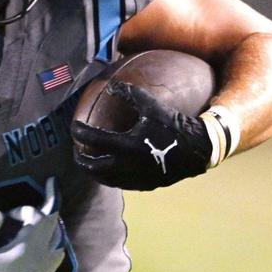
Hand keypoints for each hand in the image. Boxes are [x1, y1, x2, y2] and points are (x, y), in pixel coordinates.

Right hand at [0, 177, 65, 271]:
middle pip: (54, 224)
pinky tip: (44, 233)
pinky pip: (58, 250)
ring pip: (59, 236)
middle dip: (50, 206)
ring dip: (51, 222)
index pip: (37, 218)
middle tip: (51, 186)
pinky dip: (54, 237)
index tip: (7, 215)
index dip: (22, 210)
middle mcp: (41, 258)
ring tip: (43, 212)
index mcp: (25, 250)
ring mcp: (46, 268)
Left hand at [71, 81, 210, 190]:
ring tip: (88, 162)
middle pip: (94, 167)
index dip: (80, 132)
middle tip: (76, 150)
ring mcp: (135, 178)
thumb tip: (110, 86)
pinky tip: (108, 171)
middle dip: (80, 159)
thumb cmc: (173, 125)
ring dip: (93, 171)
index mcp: (127, 145)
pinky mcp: (144, 185)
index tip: (74, 127)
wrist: (198, 149)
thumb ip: (129, 94)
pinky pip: (120, 184)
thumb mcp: (151, 106)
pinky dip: (109, 177)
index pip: (94, 140)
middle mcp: (128, 165)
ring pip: (105, 179)